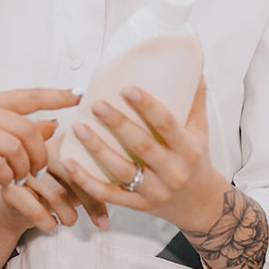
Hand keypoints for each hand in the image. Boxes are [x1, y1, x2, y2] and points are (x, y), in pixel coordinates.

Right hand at [0, 88, 80, 190]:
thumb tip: (53, 123)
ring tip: (21, 179)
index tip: (79, 97)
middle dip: (40, 152)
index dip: (56, 96)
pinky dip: (7, 175)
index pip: (29, 95)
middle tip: (41, 170)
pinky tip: (5, 183)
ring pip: (15, 147)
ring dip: (24, 168)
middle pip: (27, 128)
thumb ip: (13, 126)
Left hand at [61, 78, 229, 229]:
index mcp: (188, 149)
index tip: (126, 88)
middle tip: (95, 105)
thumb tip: (193, 64)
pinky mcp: (137, 205)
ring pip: (121, 170)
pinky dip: (86, 180)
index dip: (147, 106)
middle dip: (118, 124)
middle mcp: (172, 171)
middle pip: (142, 146)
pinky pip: (108, 194)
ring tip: (77, 128)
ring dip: (97, 149)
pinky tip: (69, 163)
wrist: (199, 205)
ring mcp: (154, 191)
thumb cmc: (195, 160)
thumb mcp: (200, 130)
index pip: (167, 124)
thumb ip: (194, 99)